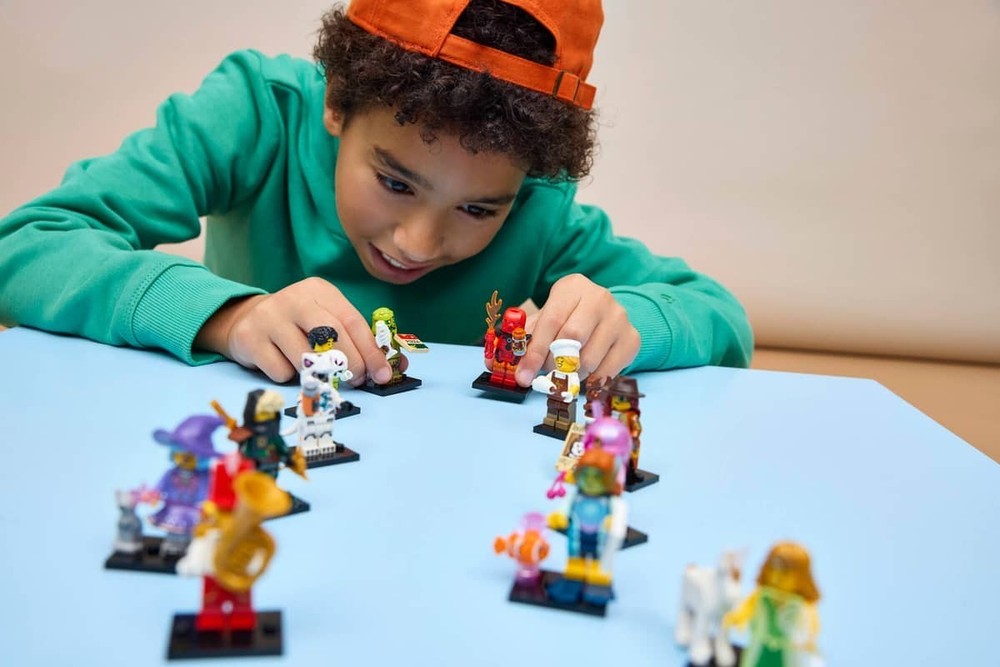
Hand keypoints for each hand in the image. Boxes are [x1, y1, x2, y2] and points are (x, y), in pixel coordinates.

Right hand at [195, 277, 403, 383]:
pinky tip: (283, 364)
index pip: (351, 320)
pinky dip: (289, 376)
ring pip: (306, 357)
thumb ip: (356, 340)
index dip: (370, 351)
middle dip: (351, 363)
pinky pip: (281, 370)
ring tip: (317, 372)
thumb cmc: (298, 325)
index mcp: (319, 290)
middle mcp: (294, 298)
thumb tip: (390, 368)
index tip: (383, 374)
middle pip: (331, 335)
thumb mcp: (326, 320)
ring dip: (318, 373)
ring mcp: (269, 317)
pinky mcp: (250, 339)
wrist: (246, 320)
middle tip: (357, 380)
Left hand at [515, 274, 639, 385]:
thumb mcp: (545, 317)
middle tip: (546, 373)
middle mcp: (600, 298)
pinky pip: (606, 372)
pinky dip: (590, 380)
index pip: (551, 321)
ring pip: (589, 359)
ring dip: (571, 374)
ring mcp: (620, 318)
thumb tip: (502, 365)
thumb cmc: (567, 317)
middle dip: (553, 363)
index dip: (535, 351)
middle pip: (572, 338)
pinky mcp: (632, 339)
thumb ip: (525, 338)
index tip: (523, 375)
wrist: (604, 314)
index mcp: (573, 287)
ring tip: (566, 370)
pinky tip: (585, 372)